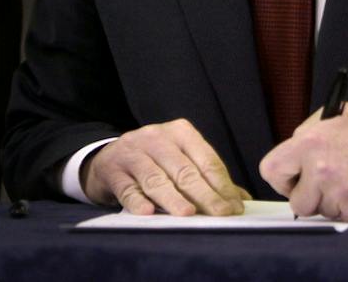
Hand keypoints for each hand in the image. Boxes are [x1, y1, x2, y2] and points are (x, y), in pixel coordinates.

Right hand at [84, 119, 248, 214]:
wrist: (107, 158)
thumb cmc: (153, 162)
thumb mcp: (180, 160)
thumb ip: (207, 178)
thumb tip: (240, 200)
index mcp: (180, 131)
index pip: (206, 160)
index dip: (222, 185)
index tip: (234, 207)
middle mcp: (156, 137)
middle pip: (184, 170)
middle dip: (205, 194)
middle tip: (220, 214)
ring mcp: (132, 153)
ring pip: (156, 178)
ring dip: (173, 198)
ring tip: (187, 214)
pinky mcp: (112, 171)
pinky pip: (127, 188)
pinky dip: (137, 200)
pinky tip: (147, 212)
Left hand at [259, 102, 347, 222]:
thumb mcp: (341, 114)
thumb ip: (311, 133)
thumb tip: (296, 154)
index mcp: (310, 143)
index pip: (271, 171)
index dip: (283, 178)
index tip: (294, 179)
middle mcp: (321, 171)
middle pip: (298, 203)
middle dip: (311, 196)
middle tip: (329, 183)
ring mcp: (339, 195)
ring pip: (323, 212)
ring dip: (334, 202)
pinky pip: (345, 218)